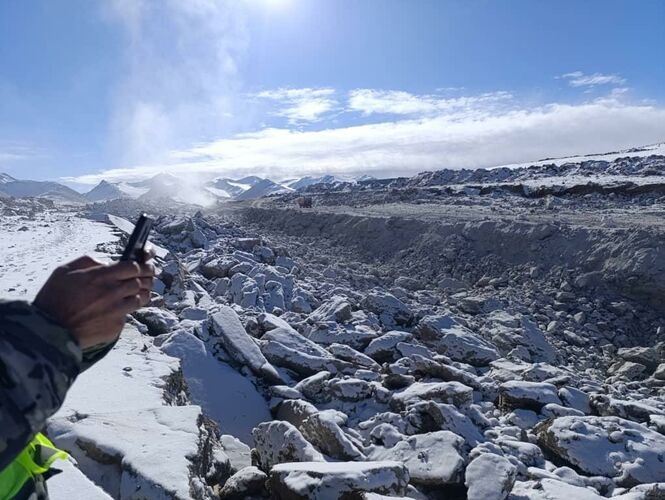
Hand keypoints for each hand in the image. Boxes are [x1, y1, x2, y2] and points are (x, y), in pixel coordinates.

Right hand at [33, 254, 154, 348]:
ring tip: (138, 292)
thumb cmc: (54, 298)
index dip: (139, 266)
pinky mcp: (116, 326)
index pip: (134, 267)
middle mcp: (112, 292)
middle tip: (147, 277)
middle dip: (147, 278)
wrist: (49, 330)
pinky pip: (128, 315)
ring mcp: (116, 310)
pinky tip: (117, 310)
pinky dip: (125, 312)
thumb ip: (88, 261)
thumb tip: (106, 262)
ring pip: (141, 299)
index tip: (139, 267)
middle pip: (141, 282)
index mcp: (101, 276)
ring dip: (141, 294)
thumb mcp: (64, 271)